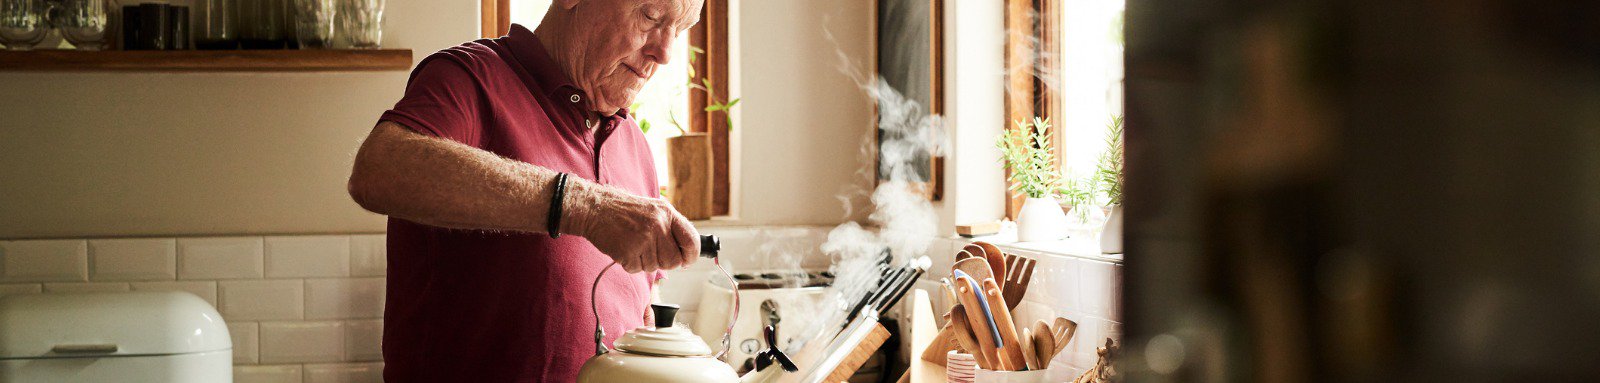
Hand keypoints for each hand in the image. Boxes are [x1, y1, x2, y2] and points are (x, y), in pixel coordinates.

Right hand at [564, 181, 699, 272]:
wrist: (595, 208)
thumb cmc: (624, 212)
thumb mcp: (653, 210)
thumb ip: (671, 228)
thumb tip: (686, 255)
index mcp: (667, 214)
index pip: (691, 240)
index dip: (691, 255)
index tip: (686, 260)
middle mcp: (658, 225)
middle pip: (674, 261)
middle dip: (664, 262)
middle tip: (651, 253)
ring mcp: (643, 238)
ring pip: (654, 267)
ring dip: (643, 262)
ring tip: (633, 245)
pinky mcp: (628, 251)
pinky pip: (637, 269)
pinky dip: (630, 264)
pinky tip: (624, 249)